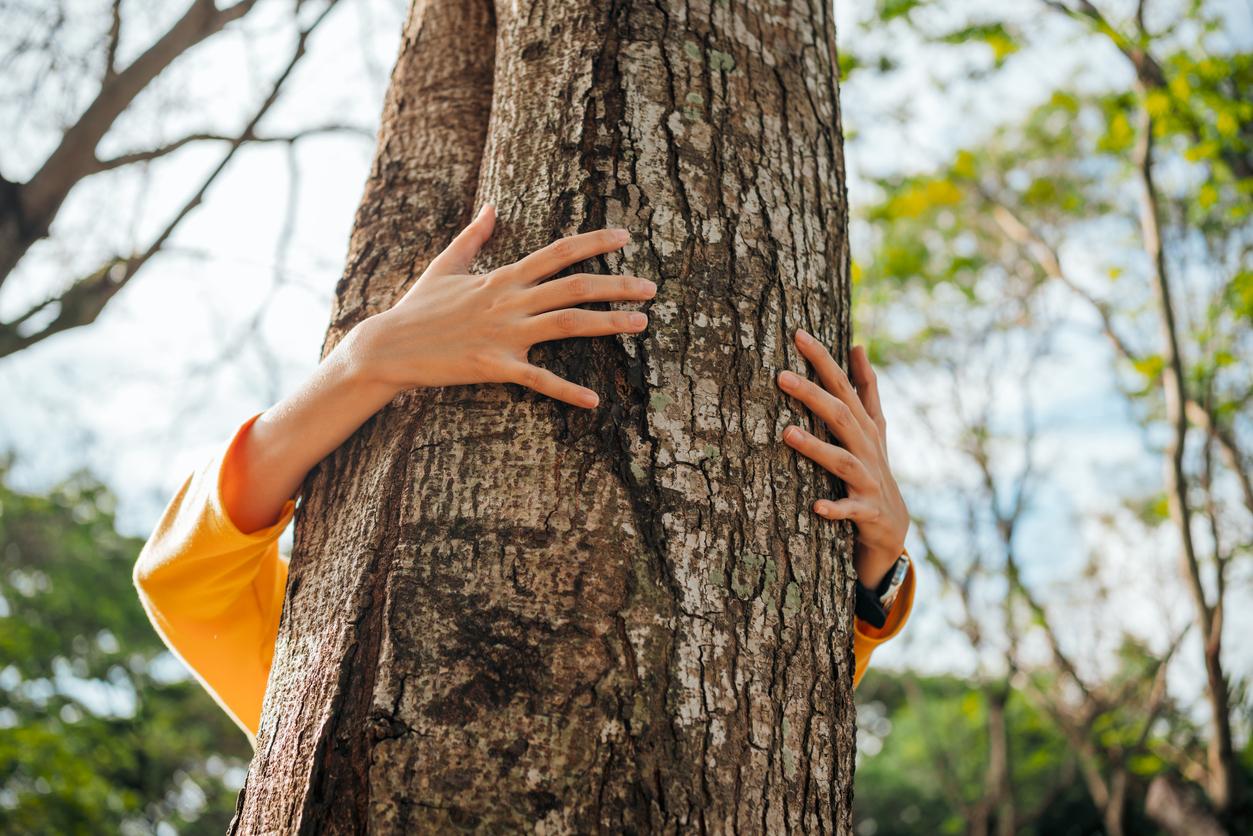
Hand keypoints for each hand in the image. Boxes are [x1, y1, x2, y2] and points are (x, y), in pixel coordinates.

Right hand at [352, 204, 655, 407]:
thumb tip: (490, 207)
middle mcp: (509, 301)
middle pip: (574, 287)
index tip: (626, 237)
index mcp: (502, 277)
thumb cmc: (418, 308)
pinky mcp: (495, 367)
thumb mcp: (446, 265)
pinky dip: (567, 390)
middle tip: (653, 288)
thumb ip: (473, 237)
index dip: (594, 243)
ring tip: (642, 324)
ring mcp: (504, 334)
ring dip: (608, 324)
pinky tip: (595, 401)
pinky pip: (538, 379)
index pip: (557, 252)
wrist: (388, 346)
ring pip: (567, 324)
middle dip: (617, 285)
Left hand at [776, 329, 908, 588]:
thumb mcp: (871, 428)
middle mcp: (868, 449)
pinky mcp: (867, 513)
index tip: (798, 334)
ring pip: (843, 462)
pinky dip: (835, 509)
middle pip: (841, 416)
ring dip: (816, 448)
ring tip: (788, 434)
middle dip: (813, 395)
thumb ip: (865, 389)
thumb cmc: (872, 469)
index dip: (824, 360)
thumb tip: (857, 345)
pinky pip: (850, 511)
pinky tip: (816, 508)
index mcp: (865, 427)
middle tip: (780, 375)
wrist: (892, 527)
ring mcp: (869, 481)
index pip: (844, 386)